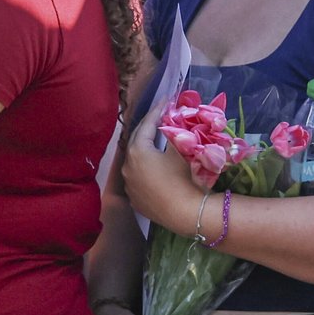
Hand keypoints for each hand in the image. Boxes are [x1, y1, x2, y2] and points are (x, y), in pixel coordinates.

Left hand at [121, 102, 204, 235]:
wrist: (186, 214)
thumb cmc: (184, 179)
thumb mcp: (181, 151)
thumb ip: (174, 133)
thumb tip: (173, 122)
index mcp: (137, 151)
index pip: (147, 125)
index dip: (158, 111)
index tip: (167, 100)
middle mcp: (127, 166)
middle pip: (137, 141)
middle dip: (148, 128)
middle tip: (160, 117)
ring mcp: (129, 184)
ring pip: (135, 160)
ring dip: (145, 149)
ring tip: (156, 141)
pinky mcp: (134, 199)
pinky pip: (137, 177)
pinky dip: (145, 169)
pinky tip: (154, 167)